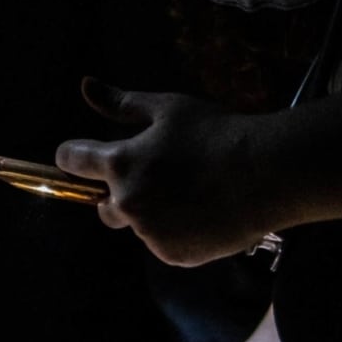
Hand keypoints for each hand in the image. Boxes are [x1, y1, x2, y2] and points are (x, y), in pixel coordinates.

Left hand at [54, 77, 288, 266]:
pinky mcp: (173, 255)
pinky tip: (205, 213)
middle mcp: (128, 203)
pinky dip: (177, 232)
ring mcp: (150, 234)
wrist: (267, 174)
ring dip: (154, 213)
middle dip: (119, 194)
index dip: (75, 155)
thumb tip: (86, 86)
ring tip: (193, 193)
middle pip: (103, 206)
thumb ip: (122, 103)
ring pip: (140, 225)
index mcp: (120, 164)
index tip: (82, 155)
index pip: (73, 161)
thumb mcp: (169, 109)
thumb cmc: (218, 134)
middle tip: (158, 178)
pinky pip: (164, 244)